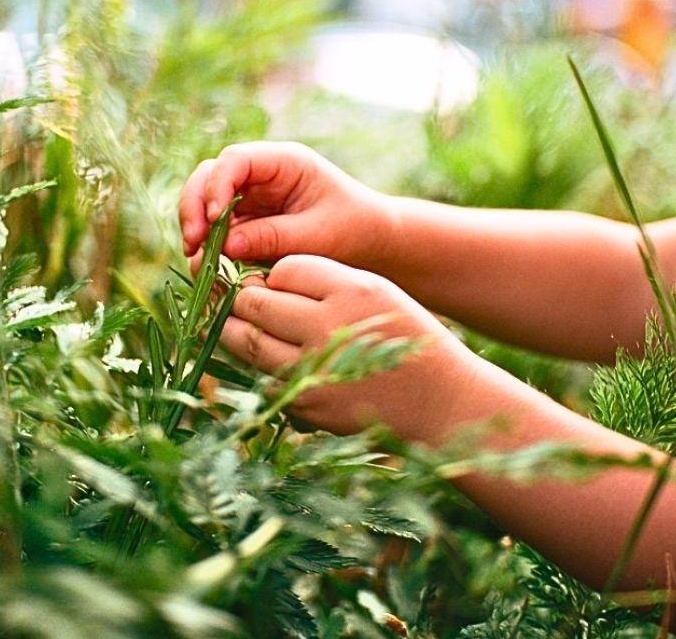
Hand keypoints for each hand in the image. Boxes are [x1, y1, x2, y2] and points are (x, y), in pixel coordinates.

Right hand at [179, 141, 391, 269]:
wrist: (373, 241)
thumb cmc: (354, 228)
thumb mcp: (319, 235)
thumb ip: (274, 237)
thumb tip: (227, 245)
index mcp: (284, 162)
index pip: (235, 160)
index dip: (216, 186)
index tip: (212, 219)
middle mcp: (262, 174)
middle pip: (209, 175)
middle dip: (194, 206)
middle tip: (193, 244)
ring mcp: (251, 196)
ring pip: (204, 200)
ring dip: (195, 227)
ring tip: (196, 260)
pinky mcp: (247, 220)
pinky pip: (216, 227)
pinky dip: (207, 245)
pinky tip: (208, 268)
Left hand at [217, 254, 475, 441]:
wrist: (440, 401)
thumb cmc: (404, 336)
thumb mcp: (375, 290)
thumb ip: (324, 280)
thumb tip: (264, 281)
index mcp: (351, 291)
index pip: (285, 269)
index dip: (276, 274)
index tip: (277, 281)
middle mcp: (328, 327)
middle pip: (256, 302)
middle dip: (245, 297)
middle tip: (245, 297)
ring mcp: (314, 370)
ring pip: (245, 340)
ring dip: (235, 328)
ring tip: (237, 320)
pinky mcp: (306, 405)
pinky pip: (261, 375)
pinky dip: (254, 362)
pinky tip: (262, 354)